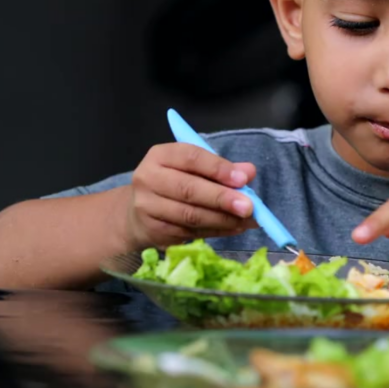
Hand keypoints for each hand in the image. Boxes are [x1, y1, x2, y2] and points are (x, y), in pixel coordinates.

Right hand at [127, 143, 259, 249]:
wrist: (139, 213)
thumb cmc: (173, 183)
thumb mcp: (194, 169)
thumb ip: (221, 168)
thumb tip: (249, 172)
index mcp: (160, 155)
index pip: (191, 158)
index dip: (218, 168)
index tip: (243, 179)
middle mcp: (148, 178)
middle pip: (189, 189)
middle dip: (222, 198)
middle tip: (249, 207)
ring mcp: (148, 207)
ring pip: (190, 215)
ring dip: (223, 219)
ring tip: (246, 220)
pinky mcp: (154, 230)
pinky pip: (190, 232)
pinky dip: (216, 231)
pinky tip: (234, 228)